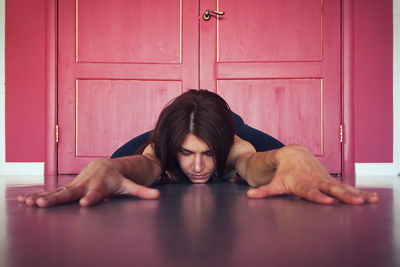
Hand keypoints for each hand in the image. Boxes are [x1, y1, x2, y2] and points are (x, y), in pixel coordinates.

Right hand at [17, 158, 159, 207]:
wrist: (103, 166)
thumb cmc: (117, 178)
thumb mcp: (129, 185)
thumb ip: (142, 191)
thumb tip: (158, 197)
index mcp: (100, 185)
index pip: (96, 193)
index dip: (92, 198)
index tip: (86, 203)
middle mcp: (84, 184)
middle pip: (71, 193)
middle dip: (58, 200)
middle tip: (44, 205)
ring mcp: (73, 186)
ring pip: (56, 193)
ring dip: (42, 198)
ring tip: (28, 203)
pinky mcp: (66, 188)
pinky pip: (50, 193)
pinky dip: (37, 196)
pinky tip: (23, 201)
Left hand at [246, 145, 378, 204]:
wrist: (293, 153)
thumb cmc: (283, 171)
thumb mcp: (274, 182)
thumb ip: (264, 190)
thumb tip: (249, 195)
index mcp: (302, 183)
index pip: (311, 192)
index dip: (318, 196)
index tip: (328, 202)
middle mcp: (316, 180)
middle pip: (331, 189)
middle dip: (343, 195)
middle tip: (355, 202)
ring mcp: (326, 179)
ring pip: (343, 187)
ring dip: (356, 193)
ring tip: (370, 200)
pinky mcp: (332, 180)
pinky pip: (347, 187)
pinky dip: (360, 191)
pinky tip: (373, 198)